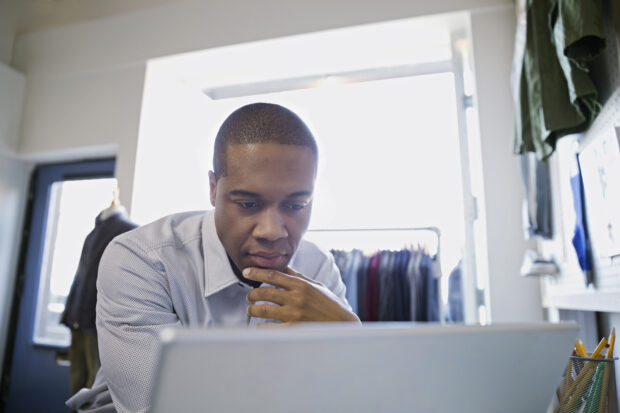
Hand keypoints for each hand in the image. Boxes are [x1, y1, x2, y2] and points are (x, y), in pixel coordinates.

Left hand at [244, 267, 359, 322]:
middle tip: (249, 297)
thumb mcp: (316, 286)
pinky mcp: (294, 329)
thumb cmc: (329, 305)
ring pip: (263, 309)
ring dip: (252, 309)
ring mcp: (295, 314)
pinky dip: (261, 326)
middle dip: (252, 293)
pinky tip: (259, 324)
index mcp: (301, 285)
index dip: (257, 272)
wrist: (343, 325)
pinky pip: (270, 327)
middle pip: (265, 291)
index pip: (274, 275)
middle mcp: (297, 298)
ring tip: (251, 309)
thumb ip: (298, 277)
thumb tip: (284, 268)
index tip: (246, 272)